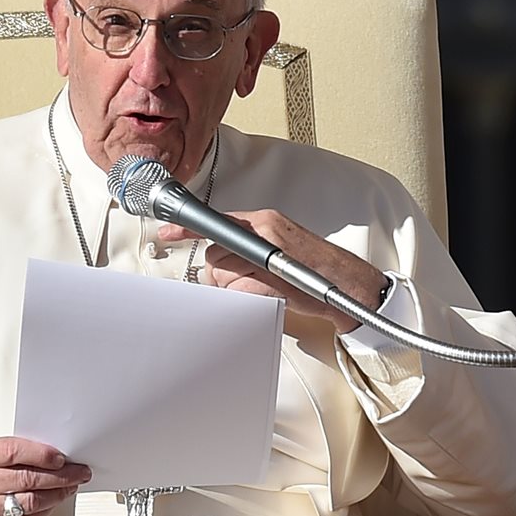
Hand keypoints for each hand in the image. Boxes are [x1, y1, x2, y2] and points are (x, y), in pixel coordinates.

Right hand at [0, 436, 90, 515]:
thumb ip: (19, 451)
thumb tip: (55, 456)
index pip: (15, 452)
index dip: (43, 455)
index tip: (62, 458)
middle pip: (27, 479)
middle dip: (60, 476)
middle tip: (78, 473)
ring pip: (30, 502)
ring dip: (57, 494)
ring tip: (69, 487)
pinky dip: (44, 511)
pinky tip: (52, 502)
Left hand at [158, 209, 387, 333]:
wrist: (348, 284)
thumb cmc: (313, 267)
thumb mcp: (280, 246)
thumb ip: (251, 245)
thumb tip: (222, 257)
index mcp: (265, 220)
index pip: (217, 219)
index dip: (187, 227)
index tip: (167, 230)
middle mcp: (264, 230)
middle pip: (216, 252)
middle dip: (221, 271)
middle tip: (242, 280)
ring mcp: (267, 253)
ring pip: (224, 272)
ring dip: (234, 286)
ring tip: (260, 287)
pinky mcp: (272, 276)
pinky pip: (239, 288)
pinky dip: (245, 295)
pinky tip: (264, 293)